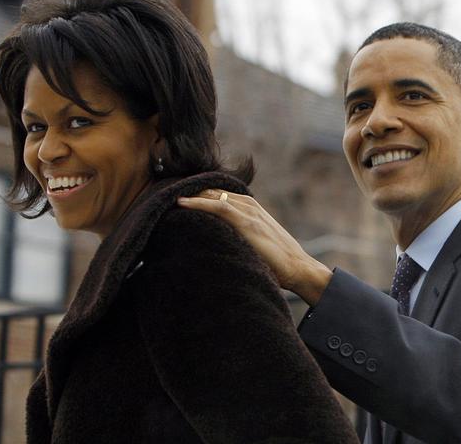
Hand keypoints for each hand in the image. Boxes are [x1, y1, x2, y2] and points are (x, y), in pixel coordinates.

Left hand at [177, 190, 331, 304]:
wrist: (298, 268)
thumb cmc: (277, 262)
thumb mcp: (254, 244)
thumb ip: (238, 237)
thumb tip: (216, 245)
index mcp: (249, 208)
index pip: (216, 194)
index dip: (195, 194)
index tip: (173, 196)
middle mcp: (248, 205)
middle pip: (211, 191)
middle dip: (188, 191)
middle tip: (162, 194)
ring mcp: (248, 212)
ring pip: (212, 195)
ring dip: (189, 194)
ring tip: (164, 195)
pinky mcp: (247, 222)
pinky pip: (218, 207)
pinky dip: (198, 203)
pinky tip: (180, 203)